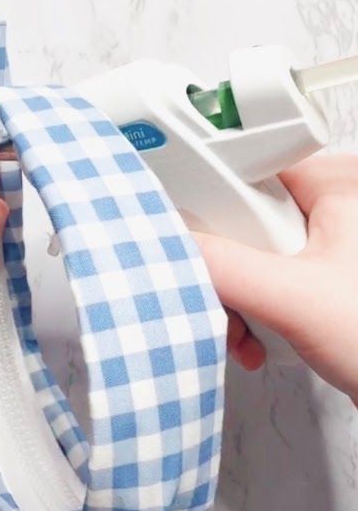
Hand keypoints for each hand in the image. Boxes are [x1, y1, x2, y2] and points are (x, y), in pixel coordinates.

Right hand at [193, 154, 357, 403]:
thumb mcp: (295, 299)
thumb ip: (225, 268)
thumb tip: (174, 249)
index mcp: (335, 184)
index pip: (244, 169)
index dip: (208, 203)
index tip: (190, 237)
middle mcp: (331, 206)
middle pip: (240, 219)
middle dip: (222, 270)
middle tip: (226, 299)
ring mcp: (327, 245)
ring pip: (250, 256)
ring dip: (236, 301)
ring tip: (244, 332)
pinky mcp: (322, 278)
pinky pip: (267, 280)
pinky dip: (255, 312)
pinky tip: (257, 341)